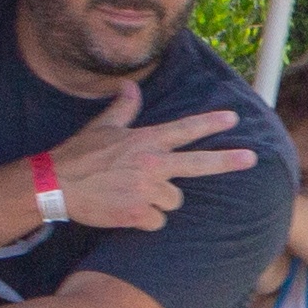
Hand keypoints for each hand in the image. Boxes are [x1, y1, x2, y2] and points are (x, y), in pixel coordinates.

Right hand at [40, 90, 257, 231]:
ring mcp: (146, 190)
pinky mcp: (138, 214)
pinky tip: (128, 212)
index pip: (185, 129)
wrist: (56, 185)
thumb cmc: (79, 154)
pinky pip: (158, 221)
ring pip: (174, 200)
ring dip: (161, 200)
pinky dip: (146, 220)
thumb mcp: (102, 126)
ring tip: (134, 194)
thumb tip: (130, 86)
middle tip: (252, 158)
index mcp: (145, 141)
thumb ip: (123, 107)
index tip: (233, 119)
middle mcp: (151, 164)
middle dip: (228, 161)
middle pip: (199, 163)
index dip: (210, 123)